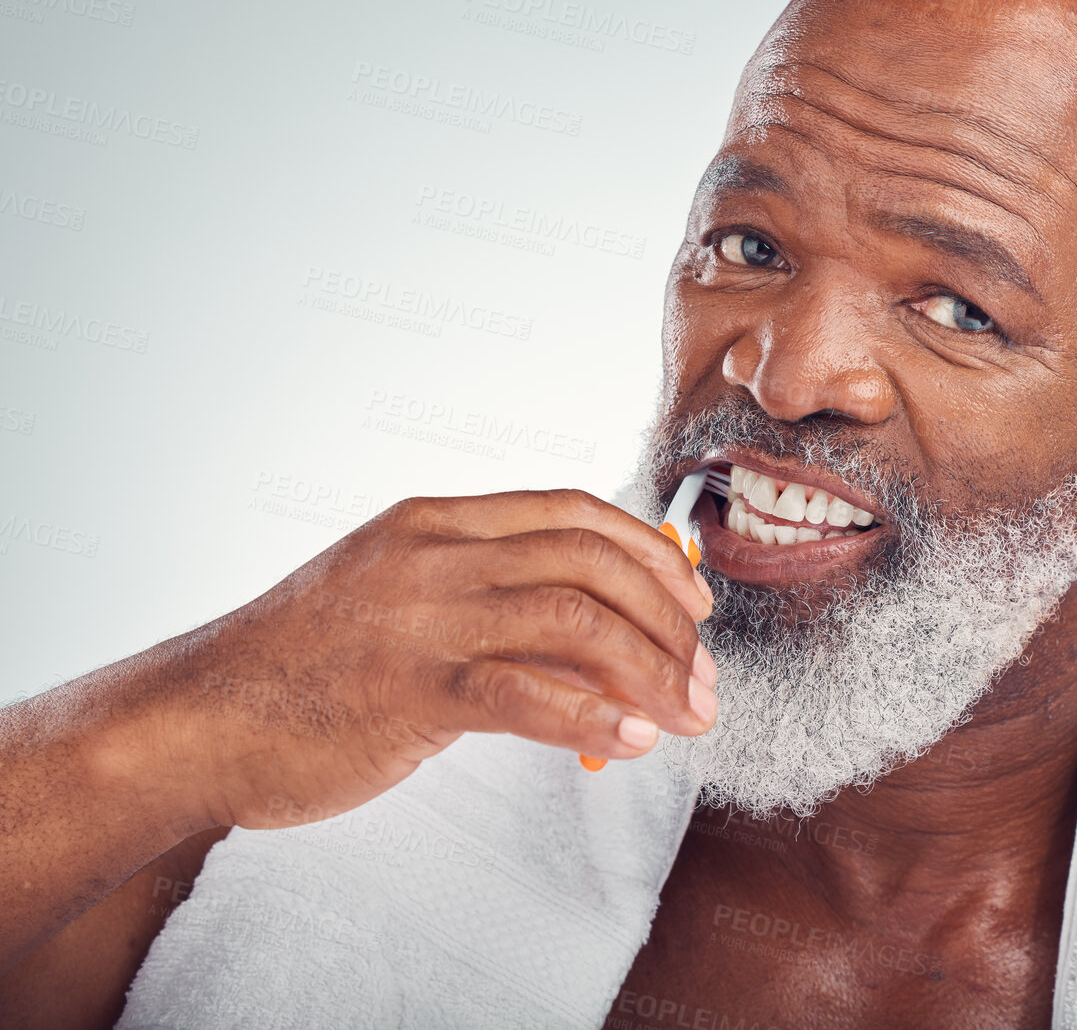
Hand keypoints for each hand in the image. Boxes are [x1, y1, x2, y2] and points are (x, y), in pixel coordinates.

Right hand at [154, 489, 716, 831]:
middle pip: (592, 559)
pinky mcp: (408, 688)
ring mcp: (421, 616)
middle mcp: (436, 554)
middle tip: (705, 675)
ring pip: (576, 618)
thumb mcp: (399, 606)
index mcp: (437, 523)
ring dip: (653, 670)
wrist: (192, 720)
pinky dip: (595, 717)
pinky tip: (634, 742)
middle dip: (669, 619)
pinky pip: (527, 693)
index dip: (651, 554)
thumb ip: (490, 611)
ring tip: (689, 716)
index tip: (695, 604)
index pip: (575, 512)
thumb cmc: (303, 669)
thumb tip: (597, 652)